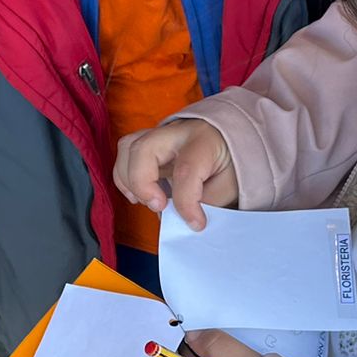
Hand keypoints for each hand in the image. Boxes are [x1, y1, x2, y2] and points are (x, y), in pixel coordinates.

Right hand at [116, 119, 237, 230]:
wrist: (229, 138)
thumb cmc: (230, 161)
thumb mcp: (231, 183)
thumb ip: (208, 201)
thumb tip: (182, 218)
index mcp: (204, 140)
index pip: (186, 170)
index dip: (186, 203)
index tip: (196, 223)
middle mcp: (177, 132)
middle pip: (144, 149)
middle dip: (143, 183)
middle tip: (160, 207)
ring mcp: (159, 135)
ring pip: (128, 147)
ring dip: (129, 179)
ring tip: (148, 202)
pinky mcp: (149, 143)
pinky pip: (125, 154)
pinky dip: (124, 177)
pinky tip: (138, 195)